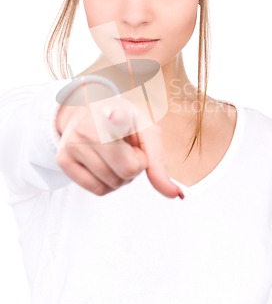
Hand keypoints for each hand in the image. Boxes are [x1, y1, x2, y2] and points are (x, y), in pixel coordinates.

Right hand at [55, 81, 183, 198]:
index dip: (117, 121)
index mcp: (114, 112)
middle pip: (127, 171)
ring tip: (115, 153)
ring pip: (113, 184)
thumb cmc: (123, 122)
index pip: (115, 120)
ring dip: (122, 177)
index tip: (116, 117)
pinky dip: (108, 184)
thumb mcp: (146, 131)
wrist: (87, 109)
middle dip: (135, 167)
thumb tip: (176, 195)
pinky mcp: (63, 160)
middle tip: (127, 148)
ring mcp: (72, 144)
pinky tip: (104, 163)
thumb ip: (159, 163)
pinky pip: (98, 191)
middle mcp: (89, 127)